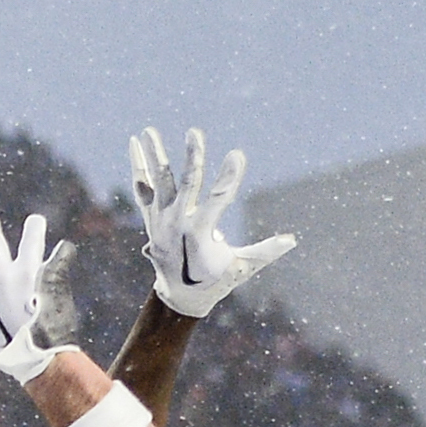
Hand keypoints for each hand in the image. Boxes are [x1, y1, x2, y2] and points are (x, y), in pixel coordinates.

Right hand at [0, 207, 80, 385]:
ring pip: (31, 241)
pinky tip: (65, 251)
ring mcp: (29, 272)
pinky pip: (62, 257)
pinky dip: (63, 255)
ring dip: (33, 229)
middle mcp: (3, 274)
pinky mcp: (53, 275)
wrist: (39, 356)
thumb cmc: (10, 357)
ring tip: (35, 222)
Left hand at [131, 126, 294, 317]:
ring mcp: (160, 221)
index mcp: (200, 236)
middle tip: (195, 132)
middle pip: (186, 185)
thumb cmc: (216, 279)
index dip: (228, 177)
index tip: (237, 154)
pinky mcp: (151, 218)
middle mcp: (176, 226)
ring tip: (147, 130)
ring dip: (154, 155)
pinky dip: (137, 166)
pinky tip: (134, 142)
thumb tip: (292, 240)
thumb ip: (264, 252)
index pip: (217, 201)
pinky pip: (142, 188)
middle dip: (193, 158)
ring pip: (157, 182)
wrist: (180, 296)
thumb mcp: (242, 268)